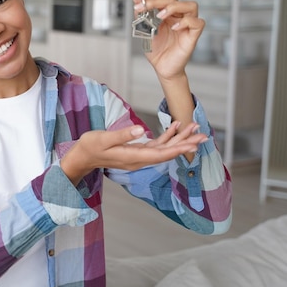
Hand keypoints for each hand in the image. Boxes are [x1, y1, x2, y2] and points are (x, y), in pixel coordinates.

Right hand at [60, 121, 206, 184]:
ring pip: (164, 149)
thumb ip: (122, 135)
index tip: (193, 144)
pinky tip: (175, 127)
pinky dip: (167, 136)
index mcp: (132, 157)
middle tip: (203, 136)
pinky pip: (156, 145)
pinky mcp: (136, 151)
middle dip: (186, 144)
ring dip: (180, 139)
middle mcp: (139, 159)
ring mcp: (138, 156)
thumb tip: (141, 129)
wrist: (82, 157)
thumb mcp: (103, 138)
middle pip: (167, 152)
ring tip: (195, 128)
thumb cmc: (90, 147)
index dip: (177, 149)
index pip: (159, 154)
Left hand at [133, 0, 204, 81]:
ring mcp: (186, 26)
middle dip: (158, 0)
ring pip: (191, 6)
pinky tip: (174, 27)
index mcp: (167, 15)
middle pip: (174, 0)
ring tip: (160, 15)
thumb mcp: (145, 32)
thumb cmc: (157, 51)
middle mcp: (178, 18)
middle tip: (145, 6)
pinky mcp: (193, 35)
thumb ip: (142, 18)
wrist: (162, 68)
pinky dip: (186, 22)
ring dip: (174, 7)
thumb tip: (137, 4)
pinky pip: (197, 23)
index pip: (162, 0)